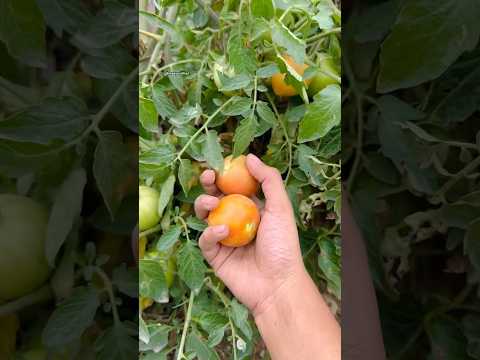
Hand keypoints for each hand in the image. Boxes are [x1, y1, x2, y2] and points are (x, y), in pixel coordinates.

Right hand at [194, 154, 305, 313]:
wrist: (277, 284)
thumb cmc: (283, 245)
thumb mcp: (281, 207)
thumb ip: (268, 180)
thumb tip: (250, 157)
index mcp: (251, 208)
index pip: (234, 186)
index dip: (225, 174)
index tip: (220, 164)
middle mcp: (236, 220)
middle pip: (215, 197)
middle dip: (208, 185)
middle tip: (208, 177)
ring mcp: (224, 238)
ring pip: (205, 216)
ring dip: (203, 204)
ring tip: (211, 204)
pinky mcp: (215, 255)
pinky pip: (205, 239)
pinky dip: (210, 233)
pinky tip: (222, 233)